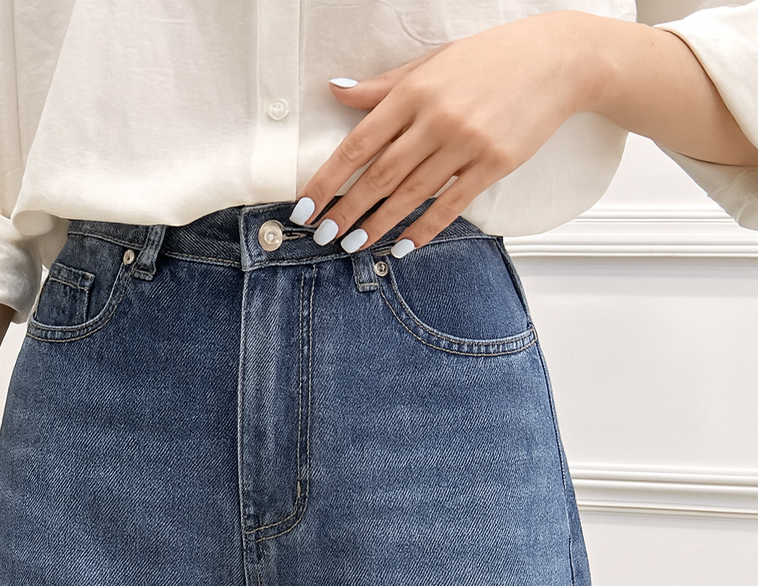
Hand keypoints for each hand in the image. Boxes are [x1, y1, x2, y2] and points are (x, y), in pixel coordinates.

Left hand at [291, 11, 597, 253]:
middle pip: (379, 176)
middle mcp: (436, 119)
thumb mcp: (431, 64)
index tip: (306, 206)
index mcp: (413, 92)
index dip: (328, 179)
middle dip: (347, 210)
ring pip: (411, 195)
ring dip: (379, 225)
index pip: (357, 145)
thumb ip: (382, 87)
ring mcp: (466, 143)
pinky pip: (451, 206)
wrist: (558, 59)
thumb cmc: (490, 60)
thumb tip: (335, 91)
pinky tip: (404, 246)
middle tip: (324, 235)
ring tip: (354, 245)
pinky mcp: (494, 164)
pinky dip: (425, 229)